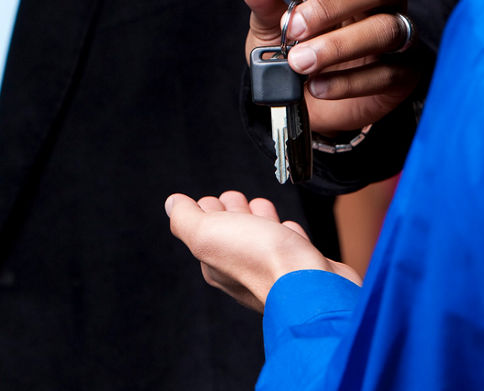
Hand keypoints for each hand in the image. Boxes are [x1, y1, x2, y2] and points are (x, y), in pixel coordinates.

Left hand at [166, 191, 359, 311]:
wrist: (312, 285)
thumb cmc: (261, 261)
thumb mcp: (207, 233)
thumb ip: (185, 219)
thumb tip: (172, 204)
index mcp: (215, 263)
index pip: (205, 229)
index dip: (208, 209)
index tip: (211, 200)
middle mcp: (242, 269)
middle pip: (234, 231)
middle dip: (233, 211)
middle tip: (233, 198)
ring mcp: (273, 268)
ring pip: (262, 236)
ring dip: (260, 218)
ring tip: (260, 207)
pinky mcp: (301, 266)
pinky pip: (291, 246)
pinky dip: (287, 234)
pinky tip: (288, 229)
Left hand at [239, 0, 418, 135]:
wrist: (309, 102)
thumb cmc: (296, 49)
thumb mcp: (270, 26)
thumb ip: (264, 1)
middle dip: (332, 6)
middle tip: (294, 26)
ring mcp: (399, 34)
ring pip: (385, 29)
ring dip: (338, 46)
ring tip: (300, 62)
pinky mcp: (405, 72)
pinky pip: (387, 72)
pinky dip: (348, 82)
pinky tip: (318, 86)